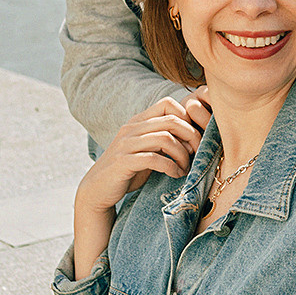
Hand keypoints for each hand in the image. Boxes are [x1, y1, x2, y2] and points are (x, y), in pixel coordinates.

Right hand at [72, 93, 212, 272]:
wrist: (97, 190)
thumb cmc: (128, 170)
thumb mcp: (147, 150)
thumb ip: (164, 140)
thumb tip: (195, 137)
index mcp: (138, 121)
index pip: (167, 103)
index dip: (187, 117)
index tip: (195, 137)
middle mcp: (131, 128)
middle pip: (172, 120)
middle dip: (192, 137)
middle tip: (198, 154)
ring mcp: (126, 144)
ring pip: (165, 139)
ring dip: (182, 155)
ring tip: (185, 168)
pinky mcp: (123, 162)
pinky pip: (154, 158)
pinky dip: (171, 167)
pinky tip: (175, 174)